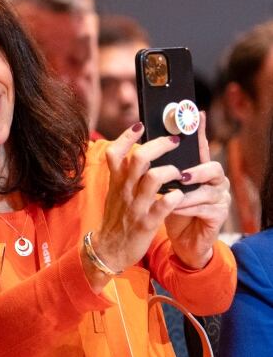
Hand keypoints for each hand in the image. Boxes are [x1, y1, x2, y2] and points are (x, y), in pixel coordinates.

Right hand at [83, 122, 184, 291]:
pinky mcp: (147, 223)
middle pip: (140, 158)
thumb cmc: (116, 218)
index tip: (140, 126)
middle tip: (174, 142)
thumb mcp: (114, 193)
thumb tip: (133, 153)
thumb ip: (122, 173)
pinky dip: (175, 197)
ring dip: (171, 170)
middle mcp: (125, 190)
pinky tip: (180, 195)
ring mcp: (136, 206)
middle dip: (161, 145)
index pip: (115, 152)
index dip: (127, 136)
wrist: (108, 250)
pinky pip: (164, 205)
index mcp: (116, 182)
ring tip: (180, 172)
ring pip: (154, 177)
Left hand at [165, 112, 228, 268]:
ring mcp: (219, 198)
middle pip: (213, 167)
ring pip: (206, 191)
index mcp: (198, 168)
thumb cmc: (168, 208)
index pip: (200, 147)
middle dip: (194, 171)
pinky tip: (173, 209)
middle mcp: (213, 180)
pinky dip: (185, 209)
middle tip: (178, 175)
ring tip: (168, 196)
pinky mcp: (217, 216)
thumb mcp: (159, 185)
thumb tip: (138, 141)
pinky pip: (203, 210)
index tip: (196, 116)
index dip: (200, 132)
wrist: (181, 239)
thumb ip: (154, 166)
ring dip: (184, 194)